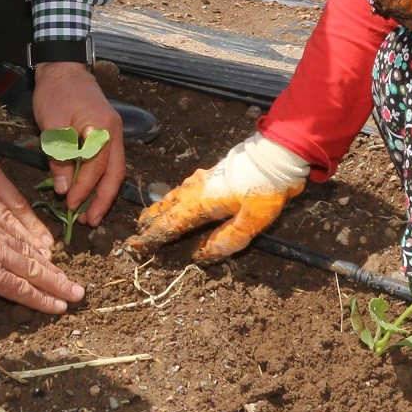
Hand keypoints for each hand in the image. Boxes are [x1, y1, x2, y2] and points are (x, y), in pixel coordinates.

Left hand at [0, 174, 85, 326]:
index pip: (20, 290)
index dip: (41, 300)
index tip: (61, 307)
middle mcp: (0, 253)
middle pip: (34, 272)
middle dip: (57, 284)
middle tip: (80, 293)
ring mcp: (1, 232)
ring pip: (32, 252)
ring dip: (51, 267)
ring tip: (67, 276)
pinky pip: (23, 232)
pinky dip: (38, 241)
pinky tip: (47, 246)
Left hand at [32, 63, 126, 225]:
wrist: (62, 67)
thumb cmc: (56, 92)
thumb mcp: (53, 126)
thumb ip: (59, 158)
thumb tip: (64, 189)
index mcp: (103, 128)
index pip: (96, 167)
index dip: (83, 188)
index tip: (69, 204)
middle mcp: (115, 132)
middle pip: (115, 173)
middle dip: (103, 200)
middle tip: (89, 222)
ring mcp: (113, 132)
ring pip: (114, 169)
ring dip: (103, 193)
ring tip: (90, 214)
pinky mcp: (105, 133)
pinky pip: (107, 161)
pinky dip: (100, 179)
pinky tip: (89, 191)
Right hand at [126, 133, 309, 262]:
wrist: (276, 156)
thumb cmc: (263, 191)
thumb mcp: (249, 223)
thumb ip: (225, 241)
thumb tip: (200, 255)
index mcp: (200, 203)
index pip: (169, 224)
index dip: (152, 237)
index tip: (135, 247)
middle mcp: (195, 190)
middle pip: (165, 208)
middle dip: (151, 221)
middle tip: (138, 233)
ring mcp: (202, 179)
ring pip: (174, 196)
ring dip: (161, 209)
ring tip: (152, 218)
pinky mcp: (211, 174)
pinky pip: (184, 189)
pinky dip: (174, 199)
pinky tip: (179, 200)